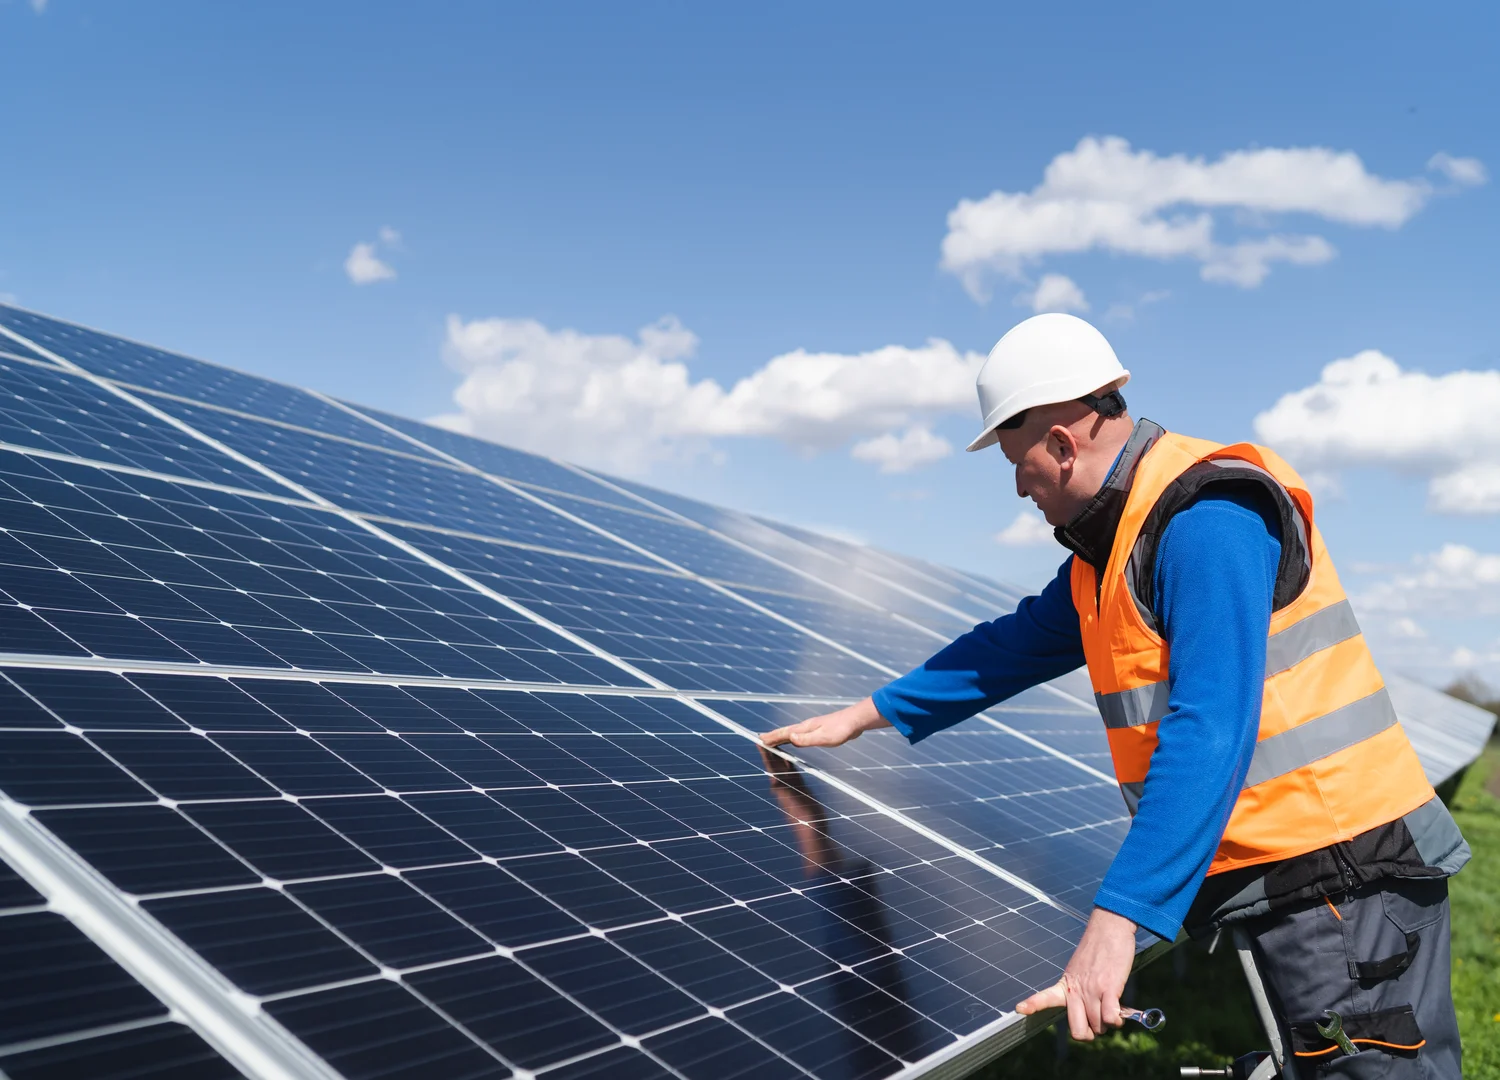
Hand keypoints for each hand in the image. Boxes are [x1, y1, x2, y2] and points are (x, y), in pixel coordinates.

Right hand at [758, 697, 889, 748]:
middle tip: (761, 738)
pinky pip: (800, 735)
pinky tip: (794, 740)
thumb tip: (790, 738)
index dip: (773, 737)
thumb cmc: (842, 729)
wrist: (856, 720)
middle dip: (773, 735)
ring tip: (773, 739)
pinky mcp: (819, 730)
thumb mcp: (825, 737)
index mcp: (806, 728)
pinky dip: (792, 737)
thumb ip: (807, 739)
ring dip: (781, 736)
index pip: (785, 733)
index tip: (761, 739)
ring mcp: (813, 727)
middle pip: (786, 731)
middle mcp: (807, 726)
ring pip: (792, 732)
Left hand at [1016, 907, 1136, 1040]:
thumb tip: (1096, 1016)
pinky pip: (1110, 1018)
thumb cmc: (1098, 949)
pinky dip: (1116, 1020)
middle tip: (1099, 1020)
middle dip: (1090, 1032)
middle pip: (1078, 1032)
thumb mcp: (1080, 969)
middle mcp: (1076, 990)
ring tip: (1113, 1006)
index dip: (1032, 1004)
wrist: (1109, 927)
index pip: (1045, 997)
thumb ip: (1081, 991)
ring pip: (1098, 1027)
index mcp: (1066, 984)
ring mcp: (1091, 990)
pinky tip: (1120, 1010)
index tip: (1019, 1009)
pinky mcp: (1109, 988)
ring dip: (1108, 1023)